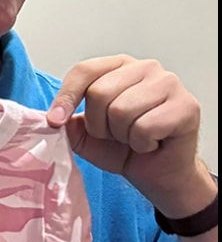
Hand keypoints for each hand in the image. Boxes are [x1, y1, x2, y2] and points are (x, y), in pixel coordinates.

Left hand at [48, 56, 212, 217]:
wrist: (157, 173)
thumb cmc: (124, 149)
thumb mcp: (85, 136)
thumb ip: (68, 122)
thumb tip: (56, 117)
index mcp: (119, 68)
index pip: (84, 70)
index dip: (65, 97)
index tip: (55, 120)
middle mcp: (146, 68)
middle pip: (99, 92)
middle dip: (99, 124)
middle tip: (115, 135)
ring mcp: (169, 84)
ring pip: (121, 109)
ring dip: (122, 135)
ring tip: (134, 138)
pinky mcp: (186, 106)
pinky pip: (144, 127)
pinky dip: (142, 144)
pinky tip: (152, 143)